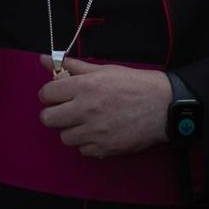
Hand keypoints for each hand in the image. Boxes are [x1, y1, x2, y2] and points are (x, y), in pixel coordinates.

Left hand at [38, 58, 170, 157]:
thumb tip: (44, 59)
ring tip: (86, 122)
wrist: (164, 106)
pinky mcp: (104, 148)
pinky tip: (99, 133)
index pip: (46, 94)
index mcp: (84, 86)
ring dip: (72, 130)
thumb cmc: (136, 84)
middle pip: (48, 119)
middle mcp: (85, 110)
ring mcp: (94, 131)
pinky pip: (82, 149)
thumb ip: (72, 66)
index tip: (57, 95)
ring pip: (64, 137)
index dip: (50, 94)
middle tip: (67, 110)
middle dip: (54, 114)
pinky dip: (88, 143)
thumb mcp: (105, 69)